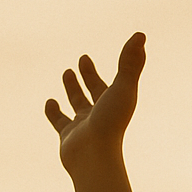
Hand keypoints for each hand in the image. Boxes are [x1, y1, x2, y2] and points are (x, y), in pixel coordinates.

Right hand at [45, 32, 146, 173]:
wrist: (95, 157)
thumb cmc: (111, 123)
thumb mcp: (123, 87)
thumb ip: (130, 62)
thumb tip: (141, 34)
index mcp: (115, 105)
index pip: (113, 82)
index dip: (111, 67)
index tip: (107, 51)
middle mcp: (101, 115)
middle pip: (96, 92)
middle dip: (90, 76)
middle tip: (83, 60)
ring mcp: (84, 126)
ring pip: (78, 105)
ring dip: (73, 89)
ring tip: (67, 73)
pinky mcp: (68, 136)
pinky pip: (59, 121)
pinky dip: (54, 111)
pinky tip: (50, 102)